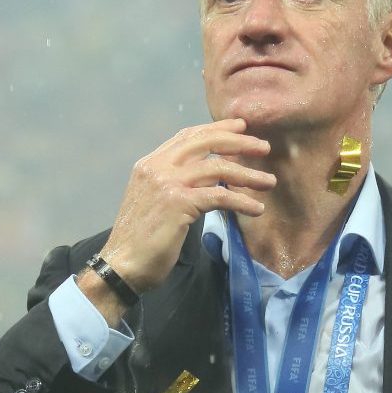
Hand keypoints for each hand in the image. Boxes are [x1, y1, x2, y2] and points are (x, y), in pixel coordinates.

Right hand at [89, 120, 273, 303]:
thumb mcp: (155, 201)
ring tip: (269, 182)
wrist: (122, 264)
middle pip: (206, 143)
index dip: (217, 129)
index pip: (188, 136)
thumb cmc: (140, 240)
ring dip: (248, 175)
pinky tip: (256, 208)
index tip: (241, 128)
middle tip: (264, 147)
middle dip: (239, 142)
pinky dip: (241, 201)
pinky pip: (219, 196)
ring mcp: (167, 183)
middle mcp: (157, 167)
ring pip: (218, 169)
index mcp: (150, 163)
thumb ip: (175, 183)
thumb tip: (208, 178)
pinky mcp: (179, 203)